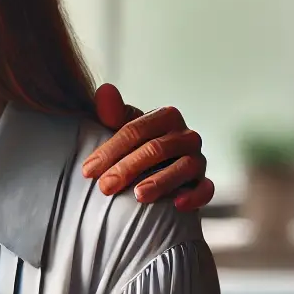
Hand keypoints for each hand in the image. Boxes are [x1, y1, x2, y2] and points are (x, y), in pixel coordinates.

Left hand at [81, 82, 214, 211]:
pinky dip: (194, 196)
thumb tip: (105, 89)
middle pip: (156, 149)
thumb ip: (113, 113)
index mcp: (166, 116)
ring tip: (138, 196)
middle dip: (127, 168)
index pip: (135, 130)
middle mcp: (186, 135)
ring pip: (184, 167)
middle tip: (105, 187)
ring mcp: (198, 159)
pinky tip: (176, 204)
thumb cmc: (136, 146)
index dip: (110, 150)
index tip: (88, 170)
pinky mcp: (203, 182)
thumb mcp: (123, 129)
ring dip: (160, 182)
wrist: (157, 169)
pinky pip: (205, 189)